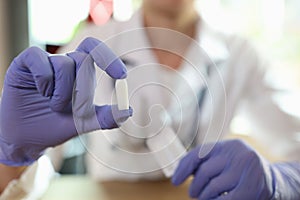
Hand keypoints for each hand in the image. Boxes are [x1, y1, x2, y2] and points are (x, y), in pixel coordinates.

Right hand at [0, 37, 131, 165]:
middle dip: (83, 90)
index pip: (95, 51)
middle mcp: (63, 65)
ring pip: (64, 64)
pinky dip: (44, 80)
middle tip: (74, 110)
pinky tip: (41, 92)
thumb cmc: (56, 126)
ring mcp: (44, 63)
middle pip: (83, 60)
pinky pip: (39, 59)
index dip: (109, 57)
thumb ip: (105, 117)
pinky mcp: (24, 65)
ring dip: (62, 92)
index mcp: (79, 73)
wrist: (27, 138)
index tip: (122, 76)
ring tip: (54, 106)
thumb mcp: (84, 123)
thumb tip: (128, 111)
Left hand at [172, 139, 274, 199]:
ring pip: (212, 188)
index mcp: (228, 145)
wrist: (272, 181)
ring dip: (204, 197)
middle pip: (204, 172)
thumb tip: (179, 172)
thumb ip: (206, 161)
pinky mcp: (251, 189)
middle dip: (195, 186)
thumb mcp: (224, 160)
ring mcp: (246, 171)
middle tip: (193, 193)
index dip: (183, 167)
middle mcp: (238, 154)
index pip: (198, 153)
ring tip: (205, 198)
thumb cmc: (240, 170)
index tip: (175, 180)